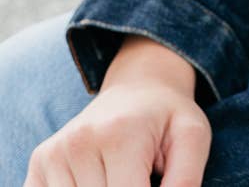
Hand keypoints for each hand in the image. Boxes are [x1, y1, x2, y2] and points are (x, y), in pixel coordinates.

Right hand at [24, 62, 211, 186]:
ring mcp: (54, 153)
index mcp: (121, 135)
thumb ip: (185, 180)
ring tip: (119, 176)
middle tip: (138, 174)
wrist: (137, 87)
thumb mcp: (192, 138)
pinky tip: (95, 179)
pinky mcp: (39, 162)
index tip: (151, 182)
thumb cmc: (166, 118)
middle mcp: (80, 142)